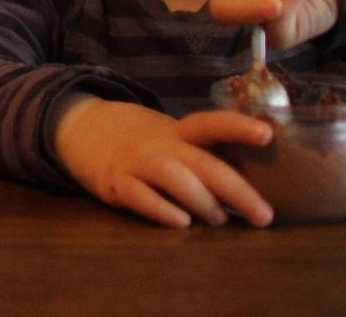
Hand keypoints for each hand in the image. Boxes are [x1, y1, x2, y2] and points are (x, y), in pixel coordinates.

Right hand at [50, 95, 273, 227]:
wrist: (79, 128)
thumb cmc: (140, 141)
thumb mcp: (169, 137)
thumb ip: (200, 155)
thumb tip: (251, 188)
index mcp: (178, 132)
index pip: (211, 123)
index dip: (238, 127)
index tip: (267, 136)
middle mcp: (159, 145)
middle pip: (202, 163)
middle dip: (237, 190)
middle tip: (263, 216)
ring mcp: (135, 162)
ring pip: (173, 177)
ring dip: (202, 200)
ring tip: (219, 219)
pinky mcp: (113, 183)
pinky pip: (139, 196)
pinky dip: (161, 209)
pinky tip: (180, 222)